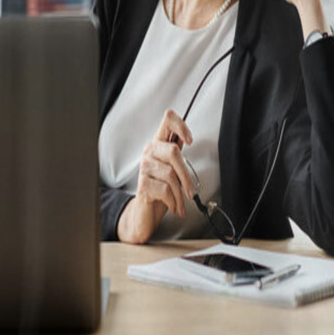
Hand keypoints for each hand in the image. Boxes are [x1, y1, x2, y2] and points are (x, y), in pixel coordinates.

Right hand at [116, 109, 196, 243]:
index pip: (167, 120)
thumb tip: (186, 138)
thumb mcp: (170, 169)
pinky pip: (165, 189)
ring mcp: (144, 166)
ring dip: (180, 195)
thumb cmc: (159, 190)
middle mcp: (149, 151)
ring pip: (171, 175)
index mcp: (158, 144)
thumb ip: (175, 154)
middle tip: (190, 192)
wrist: (144, 214)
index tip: (189, 140)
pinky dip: (173, 201)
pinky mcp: (143, 183)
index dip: (181, 125)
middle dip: (186, 176)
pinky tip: (172, 206)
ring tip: (181, 204)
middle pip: (173, 151)